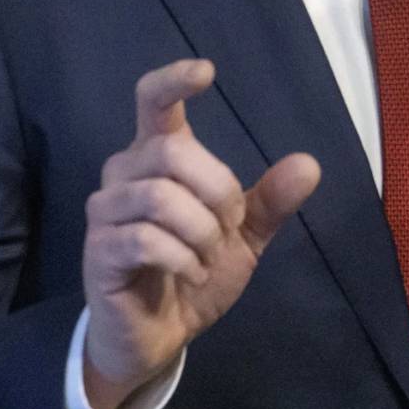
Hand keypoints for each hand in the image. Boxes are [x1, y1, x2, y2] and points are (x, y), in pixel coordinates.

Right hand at [81, 58, 320, 408]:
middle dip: (216, 191)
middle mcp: (125, 173)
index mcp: (158, 159)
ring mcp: (107, 211)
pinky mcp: (99, 250)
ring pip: (161, 197)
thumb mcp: (243, 237)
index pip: (153, 101)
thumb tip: (309, 164)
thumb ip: (270, 201)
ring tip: (206, 259)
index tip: (207, 72)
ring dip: (201, 232)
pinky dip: (183, 258)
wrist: (157, 335)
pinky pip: (146, 238)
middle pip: (171, 153)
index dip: (174, 80)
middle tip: (228, 227)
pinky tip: (191, 274)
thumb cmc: (192, 272)